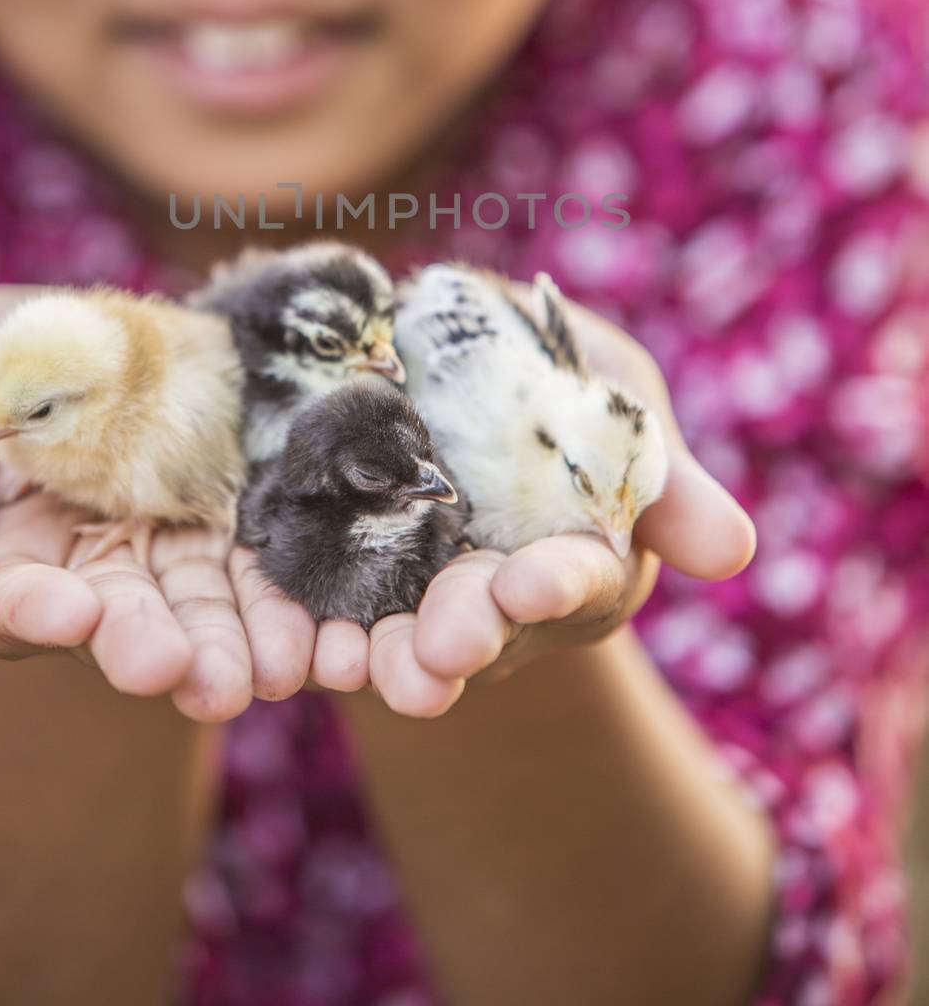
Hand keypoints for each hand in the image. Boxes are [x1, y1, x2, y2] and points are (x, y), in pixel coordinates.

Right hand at [0, 287, 256, 723]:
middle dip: (161, 645)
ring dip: (240, 637)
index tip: (72, 609)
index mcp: (3, 561)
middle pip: (122, 618)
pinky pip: (268, 550)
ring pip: (203, 598)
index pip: (7, 600)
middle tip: (201, 681)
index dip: (36, 608)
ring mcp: (170, 542)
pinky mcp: (234, 508)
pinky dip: (295, 587)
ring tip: (278, 671)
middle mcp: (92, 572)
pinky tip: (328, 624)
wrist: (90, 326)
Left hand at [247, 292, 756, 717]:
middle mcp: (502, 590)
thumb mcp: (616, 398)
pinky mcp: (339, 570)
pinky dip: (304, 629)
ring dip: (380, 656)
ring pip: (400, 633)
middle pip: (486, 621)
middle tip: (439, 650)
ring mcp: (418, 588)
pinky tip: (286, 648)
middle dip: (463, 634)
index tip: (532, 582)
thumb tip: (731, 553)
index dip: (558, 582)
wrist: (441, 351)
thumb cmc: (554, 372)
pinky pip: (321, 606)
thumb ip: (664, 475)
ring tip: (353, 666)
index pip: (578, 576)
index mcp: (579, 551)